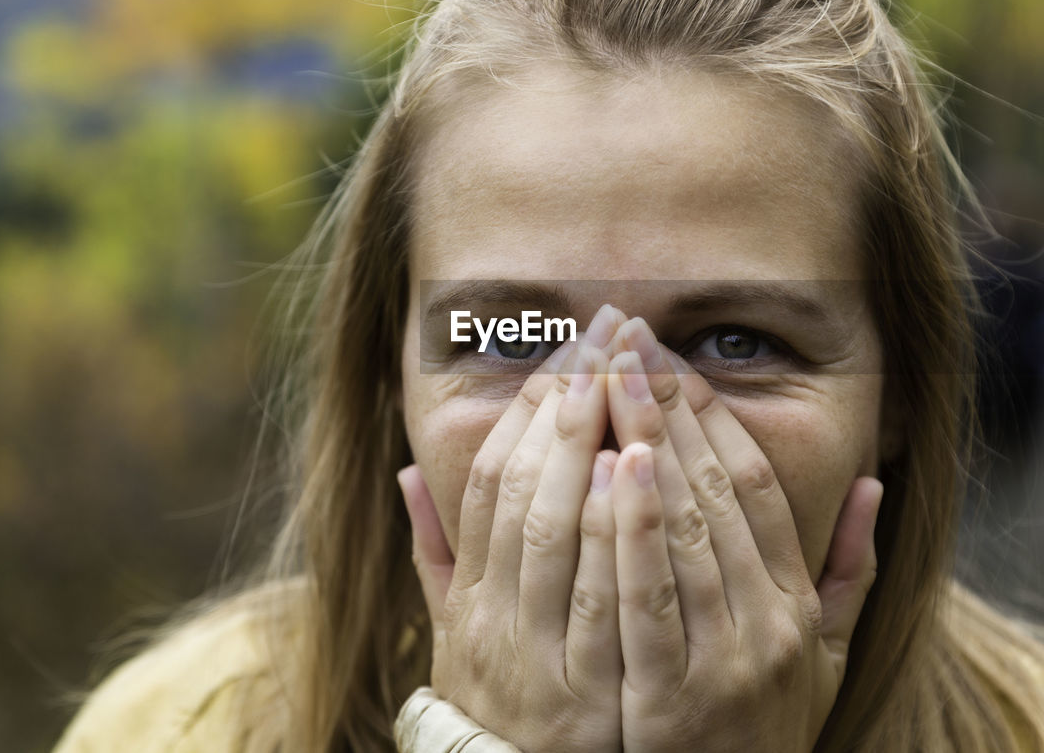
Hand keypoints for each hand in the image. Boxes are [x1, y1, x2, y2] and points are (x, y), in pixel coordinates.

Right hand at [397, 305, 628, 751]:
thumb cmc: (509, 709)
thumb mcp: (457, 639)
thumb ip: (439, 557)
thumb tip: (405, 475)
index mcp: (472, 602)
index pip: (490, 485)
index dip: (526, 415)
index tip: (565, 357)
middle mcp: (498, 625)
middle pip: (525, 492)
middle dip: (568, 406)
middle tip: (605, 335)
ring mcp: (547, 661)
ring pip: (559, 531)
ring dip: (590, 445)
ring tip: (623, 373)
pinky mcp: (602, 699)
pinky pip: (607, 599)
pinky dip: (617, 528)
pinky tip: (638, 464)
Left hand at [601, 317, 883, 751]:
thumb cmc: (765, 726)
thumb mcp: (825, 657)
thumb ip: (850, 571)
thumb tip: (870, 486)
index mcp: (796, 603)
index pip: (757, 485)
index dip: (713, 416)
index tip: (671, 360)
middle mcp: (768, 622)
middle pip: (715, 490)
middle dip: (668, 407)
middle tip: (628, 341)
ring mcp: (722, 659)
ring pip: (684, 529)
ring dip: (644, 444)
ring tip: (607, 376)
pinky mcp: (670, 698)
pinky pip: (647, 597)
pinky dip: (631, 528)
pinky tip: (610, 466)